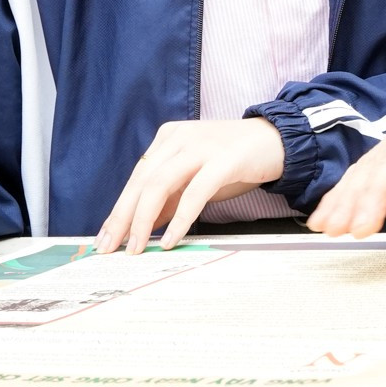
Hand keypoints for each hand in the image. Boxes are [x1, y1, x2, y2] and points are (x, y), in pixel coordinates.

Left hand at [93, 118, 286, 253]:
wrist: (279, 141)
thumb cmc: (235, 161)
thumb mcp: (196, 177)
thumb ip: (171, 197)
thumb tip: (143, 226)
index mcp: (169, 139)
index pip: (137, 178)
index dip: (119, 210)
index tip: (106, 238)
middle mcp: (180, 138)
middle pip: (142, 182)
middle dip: (122, 218)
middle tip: (111, 248)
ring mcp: (201, 146)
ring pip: (160, 184)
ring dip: (144, 220)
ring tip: (136, 247)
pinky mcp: (224, 159)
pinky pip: (195, 192)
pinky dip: (180, 218)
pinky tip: (170, 239)